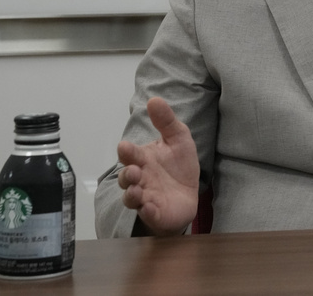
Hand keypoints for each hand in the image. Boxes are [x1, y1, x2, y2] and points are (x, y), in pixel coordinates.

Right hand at [116, 97, 199, 235]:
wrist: (187, 195)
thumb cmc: (179, 166)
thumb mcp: (178, 139)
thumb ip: (166, 121)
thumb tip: (154, 99)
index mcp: (143, 158)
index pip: (131, 154)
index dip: (127, 151)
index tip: (124, 146)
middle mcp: (140, 178)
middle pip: (127, 177)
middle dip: (127, 174)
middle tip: (134, 170)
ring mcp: (145, 196)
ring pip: (131, 197)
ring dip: (132, 194)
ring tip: (136, 190)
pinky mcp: (154, 213)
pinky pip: (146, 213)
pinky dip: (146, 211)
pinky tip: (149, 207)